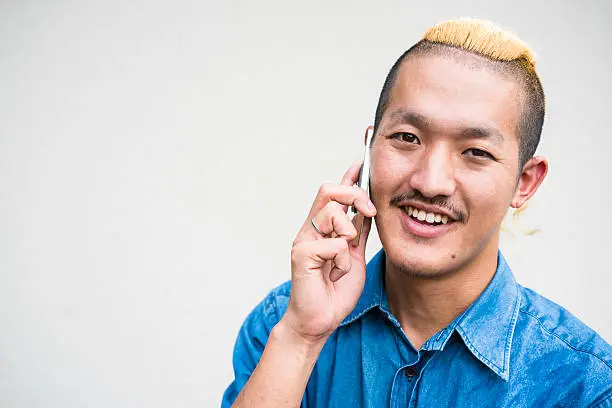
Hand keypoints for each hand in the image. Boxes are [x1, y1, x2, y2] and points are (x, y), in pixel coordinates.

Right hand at [281, 162, 376, 343]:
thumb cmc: (334, 292)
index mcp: (323, 228)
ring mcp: (304, 239)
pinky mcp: (301, 254)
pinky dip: (343, 261)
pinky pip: (334, 243)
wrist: (319, 321)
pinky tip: (335, 274)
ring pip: (333, 213)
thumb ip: (358, 233)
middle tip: (368, 212)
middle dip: (354, 195)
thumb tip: (367, 209)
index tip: (363, 160)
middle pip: (328, 190)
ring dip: (348, 236)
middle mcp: (310, 229)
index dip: (349, 176)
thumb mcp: (354, 256)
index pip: (334, 194)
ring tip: (343, 261)